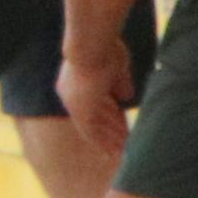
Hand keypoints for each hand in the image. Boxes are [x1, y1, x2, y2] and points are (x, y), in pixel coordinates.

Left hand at [54, 33, 135, 159]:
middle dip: (111, 129)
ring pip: (93, 127)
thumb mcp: (116, 69)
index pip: (97, 101)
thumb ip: (119, 83)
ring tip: (123, 151)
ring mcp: (74, 104)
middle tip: (124, 142)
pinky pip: (93, 133)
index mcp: (78, 81)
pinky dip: (105, 143)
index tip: (122, 121)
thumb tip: (126, 96)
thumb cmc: (105, 50)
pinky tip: (116, 152)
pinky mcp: (80, 112)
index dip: (111, 112)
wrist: (91, 45)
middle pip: (95, 116)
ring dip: (109, 140)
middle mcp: (71, 94)